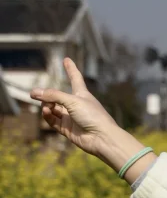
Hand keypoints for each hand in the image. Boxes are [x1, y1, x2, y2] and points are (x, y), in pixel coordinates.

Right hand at [30, 58, 143, 173]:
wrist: (102, 138)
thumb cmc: (93, 116)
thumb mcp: (73, 100)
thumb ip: (53, 95)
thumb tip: (34, 92)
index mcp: (82, 94)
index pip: (75, 78)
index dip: (70, 69)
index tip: (67, 59)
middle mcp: (76, 105)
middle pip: (57, 96)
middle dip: (46, 95)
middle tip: (34, 94)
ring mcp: (71, 117)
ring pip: (52, 109)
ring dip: (46, 106)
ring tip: (46, 106)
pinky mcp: (67, 129)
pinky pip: (52, 120)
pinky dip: (47, 116)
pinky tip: (46, 112)